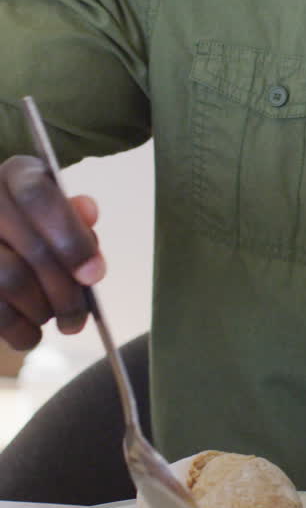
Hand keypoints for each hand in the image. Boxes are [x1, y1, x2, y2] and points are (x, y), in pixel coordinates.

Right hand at [0, 156, 105, 349]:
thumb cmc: (38, 233)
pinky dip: (20, 330)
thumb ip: (74, 218)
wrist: (1, 246)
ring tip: (60, 322)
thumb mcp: (58, 218)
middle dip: (67, 292)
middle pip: (32, 249)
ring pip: (11, 280)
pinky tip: (32, 332)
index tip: (94, 274)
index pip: (38, 195)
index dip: (70, 236)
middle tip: (80, 318)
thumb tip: (87, 212)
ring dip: (44, 310)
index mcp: (16, 175)